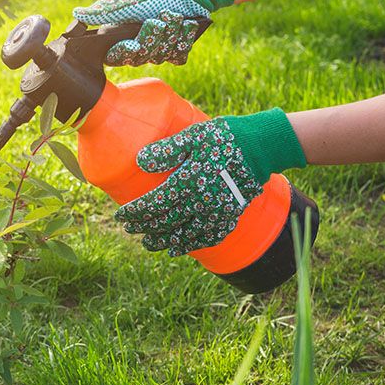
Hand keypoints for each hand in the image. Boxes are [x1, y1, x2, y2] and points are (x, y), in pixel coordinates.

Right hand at [73, 0, 233, 65]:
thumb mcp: (126, 2)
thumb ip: (103, 10)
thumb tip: (76, 13)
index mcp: (122, 38)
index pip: (118, 57)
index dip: (126, 52)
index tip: (133, 43)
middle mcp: (139, 46)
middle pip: (144, 57)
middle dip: (154, 36)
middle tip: (159, 20)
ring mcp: (159, 49)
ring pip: (162, 55)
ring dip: (171, 33)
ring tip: (175, 16)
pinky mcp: (177, 48)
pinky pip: (179, 56)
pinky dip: (184, 39)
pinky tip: (187, 25)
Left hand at [114, 109, 305, 256]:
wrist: (263, 148)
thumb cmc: (224, 137)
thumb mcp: (193, 136)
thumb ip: (166, 150)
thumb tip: (140, 160)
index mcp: (189, 182)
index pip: (155, 203)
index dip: (135, 212)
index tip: (121, 215)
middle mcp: (202, 202)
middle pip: (166, 221)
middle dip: (144, 226)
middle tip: (128, 228)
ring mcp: (217, 213)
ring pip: (184, 235)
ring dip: (163, 240)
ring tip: (148, 242)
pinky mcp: (230, 217)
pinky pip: (207, 238)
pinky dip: (190, 245)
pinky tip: (177, 248)